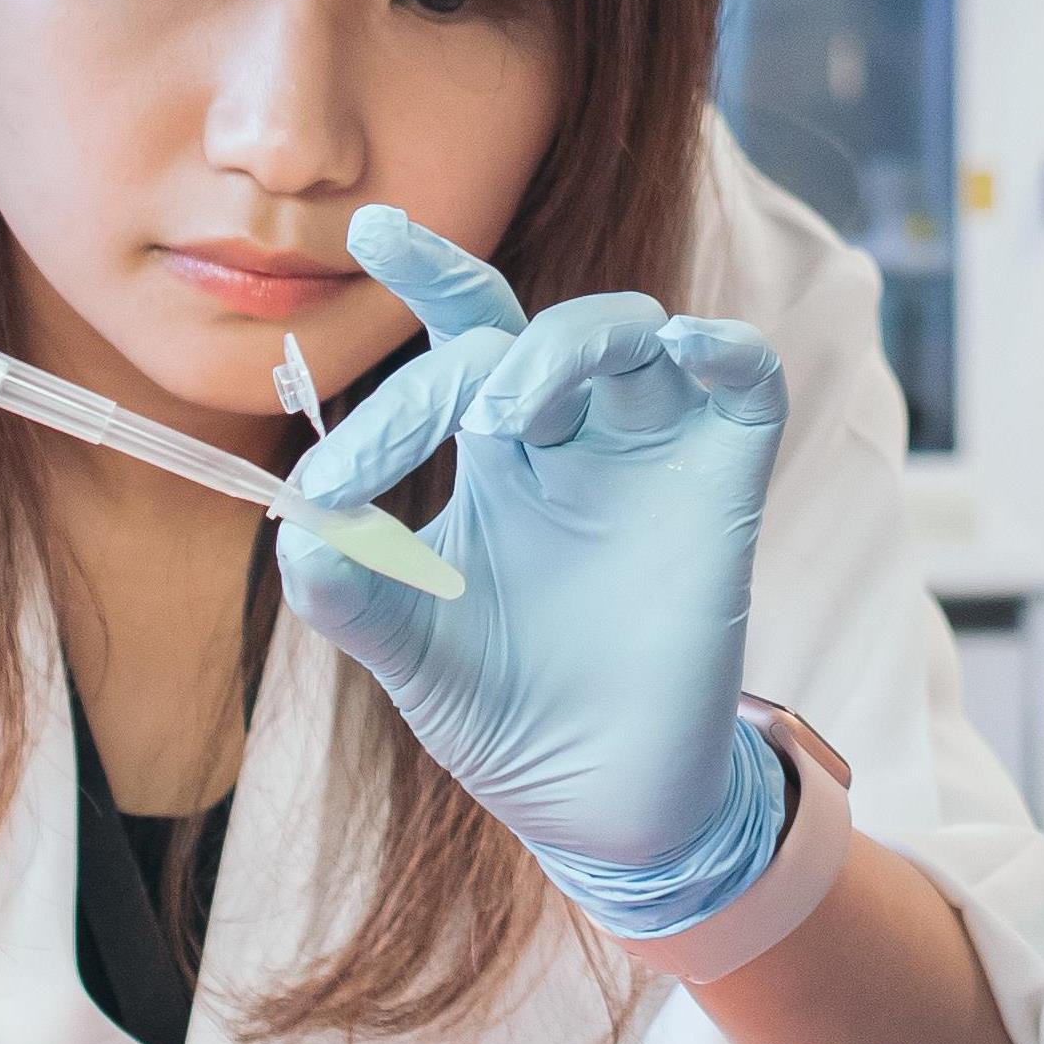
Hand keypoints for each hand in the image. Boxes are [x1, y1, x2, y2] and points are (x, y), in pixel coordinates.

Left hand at [270, 208, 796, 936]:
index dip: (424, 272)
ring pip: (634, 331)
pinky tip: (683, 352)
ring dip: (571, 344)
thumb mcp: (408, 649)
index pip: (463, 335)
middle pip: (536, 323)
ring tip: (511, 410)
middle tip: (445, 416)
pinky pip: (748, 382)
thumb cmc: (506, 716)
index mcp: (499, 455)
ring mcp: (654, 458)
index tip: (365, 235)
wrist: (597, 807)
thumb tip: (294, 527)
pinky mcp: (723, 492)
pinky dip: (724, 350)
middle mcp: (577, 439)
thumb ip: (348, 588)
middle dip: (471, 327)